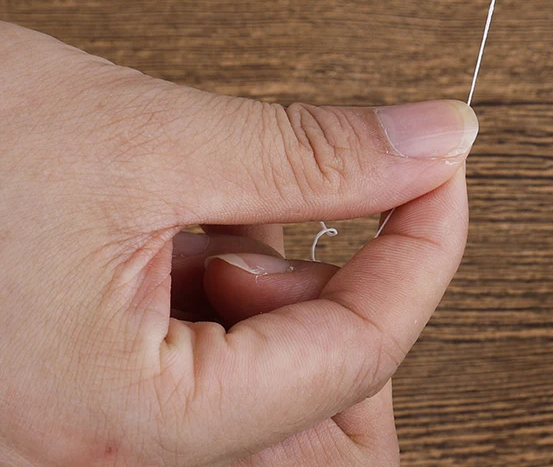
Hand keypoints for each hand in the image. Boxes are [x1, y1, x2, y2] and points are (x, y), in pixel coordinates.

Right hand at [0, 22, 476, 465]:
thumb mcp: (147, 137)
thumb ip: (311, 154)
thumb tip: (435, 142)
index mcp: (130, 423)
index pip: (356, 358)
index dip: (425, 248)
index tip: (442, 166)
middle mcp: (109, 456)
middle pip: (322, 411)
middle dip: (350, 290)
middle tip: (341, 197)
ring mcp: (100, 429)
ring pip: (271, 380)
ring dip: (281, 279)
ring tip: (217, 197)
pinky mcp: (93, 385)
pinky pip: (212, 356)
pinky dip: (230, 277)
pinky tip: (184, 218)